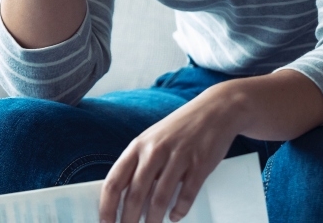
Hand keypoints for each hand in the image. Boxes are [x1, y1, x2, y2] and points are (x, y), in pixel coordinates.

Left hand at [99, 88, 243, 222]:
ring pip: (159, 198)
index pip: (114, 181)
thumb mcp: (152, 140)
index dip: (107, 207)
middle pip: (135, 195)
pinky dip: (179, 210)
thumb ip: (139, 165)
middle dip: (129, 220)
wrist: (215, 110)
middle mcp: (155, 151)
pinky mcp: (200, 164)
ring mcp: (178, 157)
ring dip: (153, 220)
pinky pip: (186, 195)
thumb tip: (125, 199)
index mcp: (138, 146)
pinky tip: (175, 216)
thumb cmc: (180, 128)